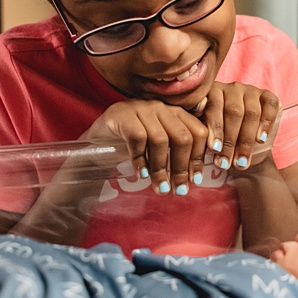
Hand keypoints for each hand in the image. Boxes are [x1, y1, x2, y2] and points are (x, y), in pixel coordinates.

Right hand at [80, 99, 209, 196]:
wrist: (98, 136)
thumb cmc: (133, 144)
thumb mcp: (158, 145)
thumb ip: (176, 152)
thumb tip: (194, 178)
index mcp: (174, 113)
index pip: (197, 131)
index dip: (199, 157)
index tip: (196, 179)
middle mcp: (160, 107)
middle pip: (182, 137)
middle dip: (182, 167)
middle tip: (179, 189)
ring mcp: (140, 109)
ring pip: (160, 140)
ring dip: (161, 168)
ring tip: (160, 187)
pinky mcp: (121, 115)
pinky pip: (137, 138)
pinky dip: (141, 160)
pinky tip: (141, 174)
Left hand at [200, 82, 280, 171]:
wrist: (239, 146)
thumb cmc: (217, 138)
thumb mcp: (205, 134)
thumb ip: (199, 129)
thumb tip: (196, 130)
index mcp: (211, 91)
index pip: (213, 106)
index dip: (215, 129)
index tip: (214, 149)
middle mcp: (231, 87)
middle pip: (233, 111)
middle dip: (230, 140)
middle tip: (225, 163)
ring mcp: (250, 90)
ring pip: (251, 113)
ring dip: (246, 140)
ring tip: (240, 162)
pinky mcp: (267, 95)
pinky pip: (269, 105)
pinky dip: (266, 123)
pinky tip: (260, 140)